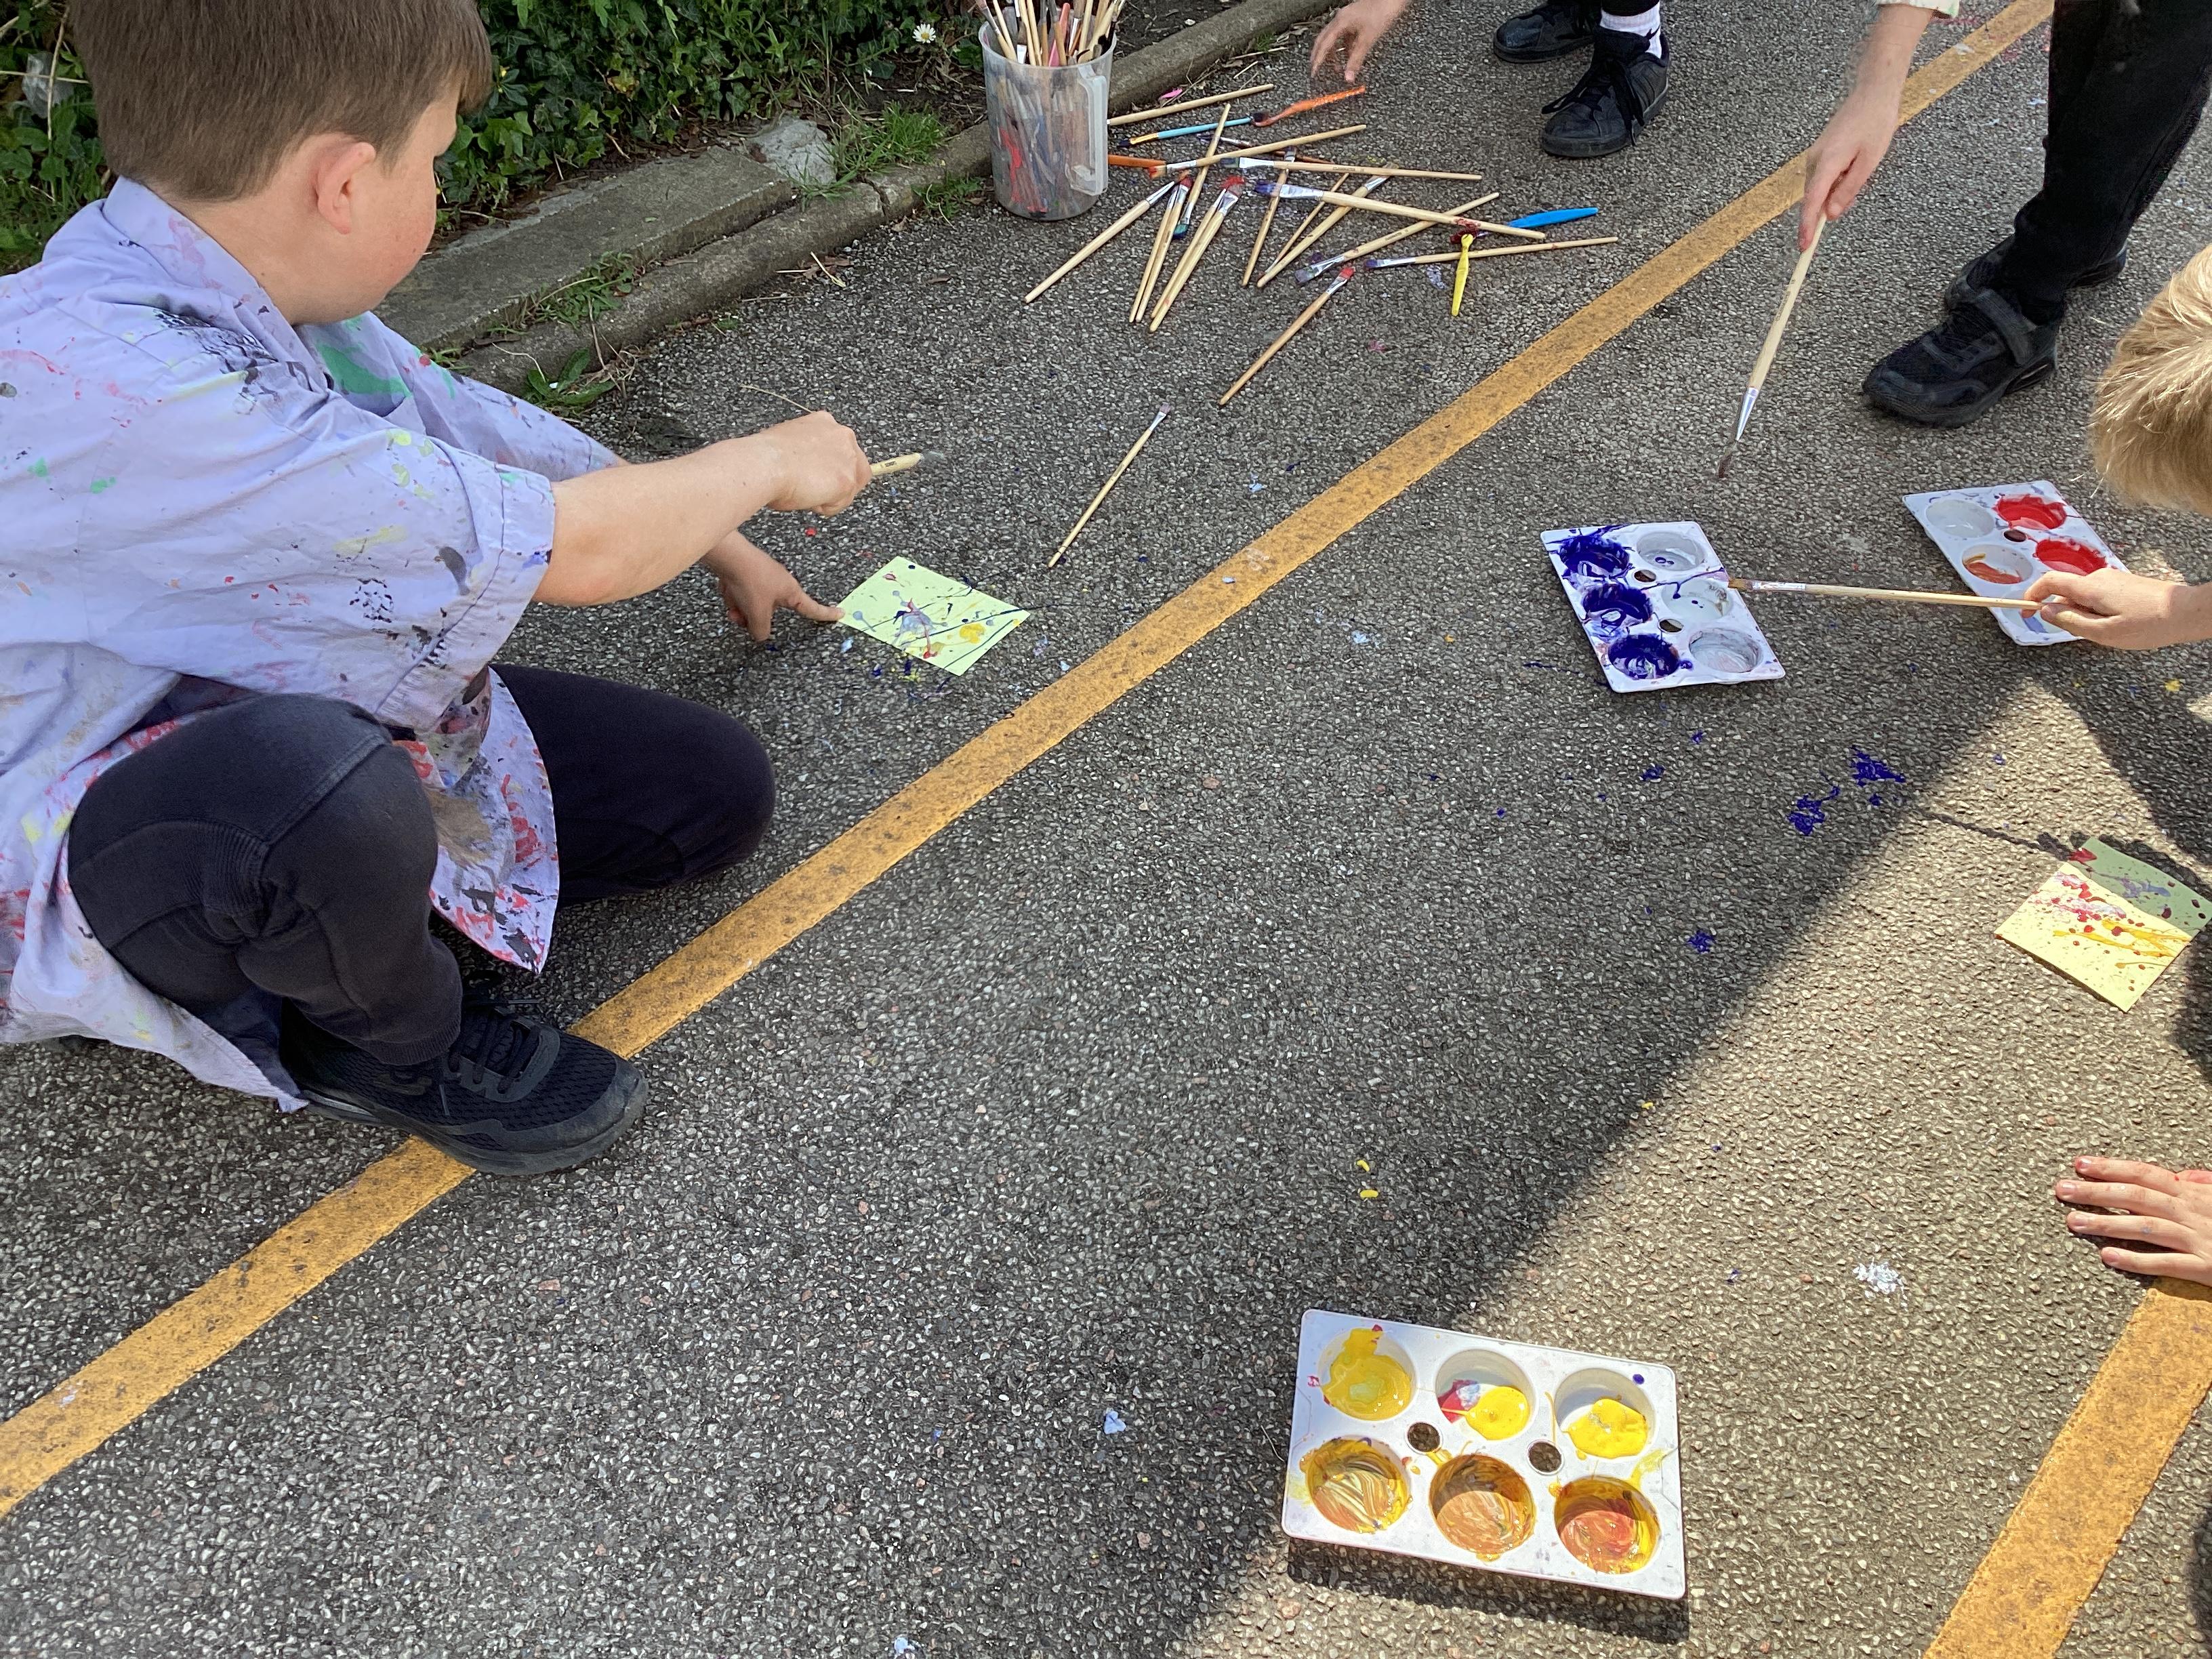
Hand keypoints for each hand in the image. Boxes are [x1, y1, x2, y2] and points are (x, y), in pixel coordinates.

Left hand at [704, 530, 841, 640]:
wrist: (729, 555)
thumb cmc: (750, 581)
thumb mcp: (757, 613)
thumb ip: (761, 630)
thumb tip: (760, 635)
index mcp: (791, 591)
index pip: (812, 608)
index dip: (826, 614)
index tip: (840, 614)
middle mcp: (781, 583)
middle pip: (771, 611)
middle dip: (753, 617)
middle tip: (741, 618)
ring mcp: (764, 577)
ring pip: (754, 603)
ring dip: (741, 607)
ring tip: (732, 602)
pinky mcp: (749, 573)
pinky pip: (744, 592)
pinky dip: (735, 595)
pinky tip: (727, 590)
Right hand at [758, 410, 870, 516]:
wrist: (764, 464)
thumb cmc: (766, 456)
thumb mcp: (789, 443)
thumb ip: (808, 452)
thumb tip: (808, 467)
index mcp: (825, 422)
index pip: (843, 448)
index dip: (833, 467)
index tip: (823, 477)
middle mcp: (841, 436)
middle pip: (857, 467)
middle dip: (839, 484)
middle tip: (818, 491)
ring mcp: (847, 458)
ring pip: (850, 488)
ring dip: (829, 496)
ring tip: (805, 493)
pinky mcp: (846, 480)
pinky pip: (840, 503)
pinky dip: (824, 507)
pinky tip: (807, 498)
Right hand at [1310, 0, 1407, 84]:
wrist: (1392, 0)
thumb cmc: (1382, 12)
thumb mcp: (1367, 39)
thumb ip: (1356, 59)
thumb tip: (1348, 77)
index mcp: (1340, 22)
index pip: (1324, 44)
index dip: (1318, 60)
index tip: (1314, 72)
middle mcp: (1341, 19)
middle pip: (1325, 40)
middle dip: (1321, 55)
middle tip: (1317, 69)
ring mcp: (1348, 18)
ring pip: (1335, 38)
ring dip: (1335, 53)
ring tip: (1338, 67)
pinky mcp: (1356, 20)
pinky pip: (1346, 36)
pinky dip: (1346, 47)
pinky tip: (1351, 55)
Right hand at [1800, 89, 1898, 249]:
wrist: (1873, 94)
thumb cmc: (1875, 124)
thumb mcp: (1868, 162)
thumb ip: (1848, 190)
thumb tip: (1831, 215)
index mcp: (1827, 163)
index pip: (1812, 203)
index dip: (1807, 227)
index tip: (1804, 247)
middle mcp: (1815, 160)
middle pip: (1814, 197)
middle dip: (1829, 207)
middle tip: (1855, 194)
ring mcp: (1816, 155)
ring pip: (1820, 188)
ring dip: (1836, 192)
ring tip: (1860, 171)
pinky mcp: (1821, 152)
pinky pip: (1824, 177)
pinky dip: (1835, 182)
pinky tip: (1853, 168)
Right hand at [2024, 567, 2211, 649]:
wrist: (2187, 612)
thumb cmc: (2148, 625)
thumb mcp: (2104, 632)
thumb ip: (2071, 622)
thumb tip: (2046, 612)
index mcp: (2090, 588)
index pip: (2050, 582)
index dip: (2031, 595)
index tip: (2024, 611)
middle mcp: (2099, 577)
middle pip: (2067, 591)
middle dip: (2065, 612)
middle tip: (2084, 634)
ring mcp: (2113, 578)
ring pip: (2083, 596)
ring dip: (2084, 614)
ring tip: (2109, 631)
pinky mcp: (2123, 583)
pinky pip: (2098, 595)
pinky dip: (2096, 610)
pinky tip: (2118, 624)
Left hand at [2056, 1157, 2211, 1285]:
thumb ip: (2202, 1185)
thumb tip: (2181, 1175)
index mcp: (2192, 1195)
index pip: (2145, 1175)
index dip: (2111, 1168)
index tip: (2079, 1164)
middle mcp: (2191, 1213)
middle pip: (2137, 1197)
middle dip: (2096, 1192)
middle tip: (2062, 1190)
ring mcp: (2197, 1239)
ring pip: (2145, 1227)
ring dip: (2107, 1223)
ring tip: (2073, 1221)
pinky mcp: (2205, 1266)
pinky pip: (2166, 1263)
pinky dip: (2136, 1260)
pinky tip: (2108, 1256)